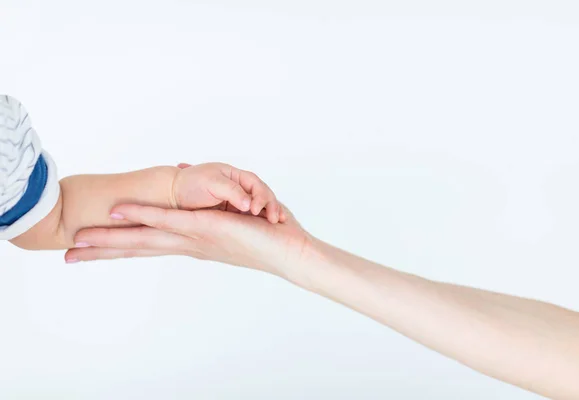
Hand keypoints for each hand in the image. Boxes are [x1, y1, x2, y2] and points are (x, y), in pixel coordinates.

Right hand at [65, 202, 310, 278]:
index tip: (92, 253)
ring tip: (77, 242)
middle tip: (69, 254)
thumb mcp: (237, 223)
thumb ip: (217, 214)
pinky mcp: (205, 228)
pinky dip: (143, 215)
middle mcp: (188, 245)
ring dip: (110, 239)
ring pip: (144, 237)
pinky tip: (119, 214)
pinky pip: (168, 220)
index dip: (121, 250)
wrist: (293, 254)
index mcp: (193, 245)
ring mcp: (193, 238)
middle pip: (139, 247)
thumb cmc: (269, 240)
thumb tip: (208, 203)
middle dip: (103, 251)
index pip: (151, 248)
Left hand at [173, 162, 283, 223]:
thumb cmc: (190, 186)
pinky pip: (256, 216)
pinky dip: (265, 219)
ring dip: (271, 212)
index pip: (256, 184)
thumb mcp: (212, 184)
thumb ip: (231, 191)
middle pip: (263, 195)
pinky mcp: (238, 214)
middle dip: (272, 206)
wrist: (173, 196)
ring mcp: (240, 201)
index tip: (257, 210)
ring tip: (277, 221)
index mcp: (235, 176)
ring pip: (262, 206)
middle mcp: (240, 187)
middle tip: (275, 219)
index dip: (261, 196)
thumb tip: (248, 204)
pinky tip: (270, 225)